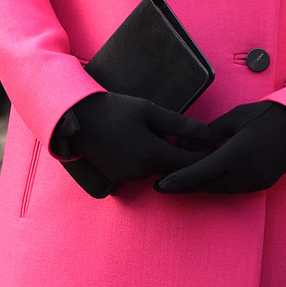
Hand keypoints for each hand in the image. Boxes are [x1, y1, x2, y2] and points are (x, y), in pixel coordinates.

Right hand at [53, 92, 208, 184]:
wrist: (75, 118)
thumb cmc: (113, 109)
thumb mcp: (149, 110)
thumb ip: (180, 124)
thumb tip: (206, 134)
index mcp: (151, 155)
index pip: (189, 164)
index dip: (202, 156)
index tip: (210, 145)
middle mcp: (141, 172)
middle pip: (173, 168)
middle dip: (181, 153)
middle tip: (182, 132)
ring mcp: (127, 177)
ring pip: (157, 168)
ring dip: (162, 155)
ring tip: (155, 130)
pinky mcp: (117, 177)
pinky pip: (142, 170)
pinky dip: (147, 158)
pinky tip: (139, 138)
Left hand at [155, 101, 285, 194]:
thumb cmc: (266, 116)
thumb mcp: (235, 118)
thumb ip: (210, 133)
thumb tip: (186, 143)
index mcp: (239, 153)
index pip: (202, 172)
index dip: (179, 180)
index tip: (160, 184)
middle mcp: (247, 172)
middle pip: (208, 185)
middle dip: (184, 186)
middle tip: (162, 185)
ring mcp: (255, 181)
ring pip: (219, 190)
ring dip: (199, 187)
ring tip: (178, 183)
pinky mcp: (260, 184)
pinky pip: (232, 189)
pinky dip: (215, 185)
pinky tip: (203, 180)